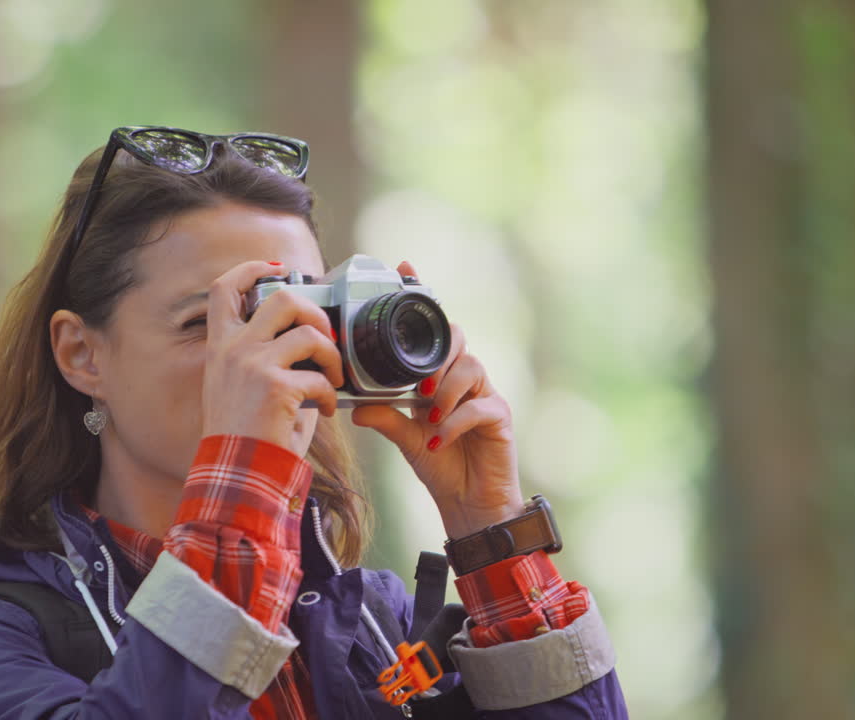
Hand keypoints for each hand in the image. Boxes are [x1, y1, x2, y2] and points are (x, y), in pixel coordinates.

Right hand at [200, 260, 344, 454]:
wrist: (235, 472)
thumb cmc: (243, 435)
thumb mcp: (241, 386)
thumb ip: (265, 357)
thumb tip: (309, 339)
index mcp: (220, 346)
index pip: (223, 288)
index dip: (251, 268)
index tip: (278, 269)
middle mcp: (233, 349)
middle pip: (281, 297)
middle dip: (315, 312)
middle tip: (325, 336)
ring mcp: (253, 364)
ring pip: (309, 332)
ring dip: (332, 355)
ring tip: (333, 378)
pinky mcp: (276, 386)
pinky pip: (320, 377)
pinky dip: (330, 394)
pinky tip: (324, 410)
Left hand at [351, 261, 524, 538]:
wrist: (469, 506)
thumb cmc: (442, 466)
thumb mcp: (405, 438)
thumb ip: (385, 417)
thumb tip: (355, 405)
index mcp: (441, 376)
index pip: (434, 331)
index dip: (424, 297)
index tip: (406, 268)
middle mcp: (466, 380)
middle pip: (459, 339)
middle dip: (437, 354)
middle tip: (420, 385)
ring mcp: (486, 396)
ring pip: (471, 368)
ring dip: (445, 390)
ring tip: (429, 414)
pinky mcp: (500, 419)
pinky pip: (480, 407)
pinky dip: (456, 421)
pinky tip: (439, 438)